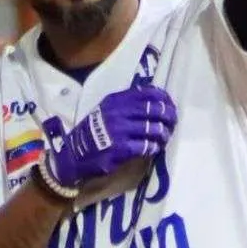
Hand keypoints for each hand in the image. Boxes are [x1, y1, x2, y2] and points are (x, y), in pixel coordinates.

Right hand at [47, 85, 176, 188]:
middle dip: (168, 117)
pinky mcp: (121, 149)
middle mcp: (118, 112)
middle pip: (154, 110)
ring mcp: (120, 130)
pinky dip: (153, 147)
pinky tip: (153, 148)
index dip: (164, 99)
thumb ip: (126, 104)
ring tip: (163, 138)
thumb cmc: (93, 131)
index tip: (170, 105)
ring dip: (163, 134)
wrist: (74, 154)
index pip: (148, 93)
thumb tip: (154, 100)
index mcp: (116, 100)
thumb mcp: (106, 110)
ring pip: (153, 129)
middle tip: (172, 123)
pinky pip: (146, 146)